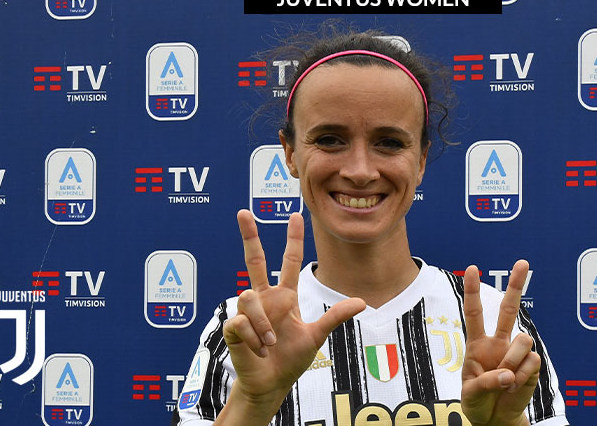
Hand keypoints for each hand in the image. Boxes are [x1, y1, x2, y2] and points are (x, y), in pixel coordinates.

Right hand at [222, 210, 365, 418]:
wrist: (271, 384)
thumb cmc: (291, 360)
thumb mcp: (316, 335)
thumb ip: (335, 317)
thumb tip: (362, 302)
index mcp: (284, 297)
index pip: (288, 261)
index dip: (293, 239)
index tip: (295, 216)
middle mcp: (265, 299)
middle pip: (254, 260)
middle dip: (249, 235)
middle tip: (243, 212)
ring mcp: (247, 311)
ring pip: (249, 296)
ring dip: (264, 323)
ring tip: (271, 342)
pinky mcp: (233, 325)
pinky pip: (242, 321)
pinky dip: (255, 337)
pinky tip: (259, 349)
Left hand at [461, 260, 539, 425]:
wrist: (495, 420)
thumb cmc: (477, 402)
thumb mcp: (470, 394)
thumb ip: (485, 382)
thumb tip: (508, 374)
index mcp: (478, 344)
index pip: (475, 313)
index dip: (472, 291)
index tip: (472, 268)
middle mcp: (499, 343)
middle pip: (509, 310)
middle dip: (517, 285)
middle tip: (523, 262)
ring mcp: (517, 353)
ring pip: (523, 340)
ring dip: (512, 360)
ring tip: (505, 381)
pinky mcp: (532, 366)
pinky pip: (532, 362)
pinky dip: (522, 376)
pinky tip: (515, 386)